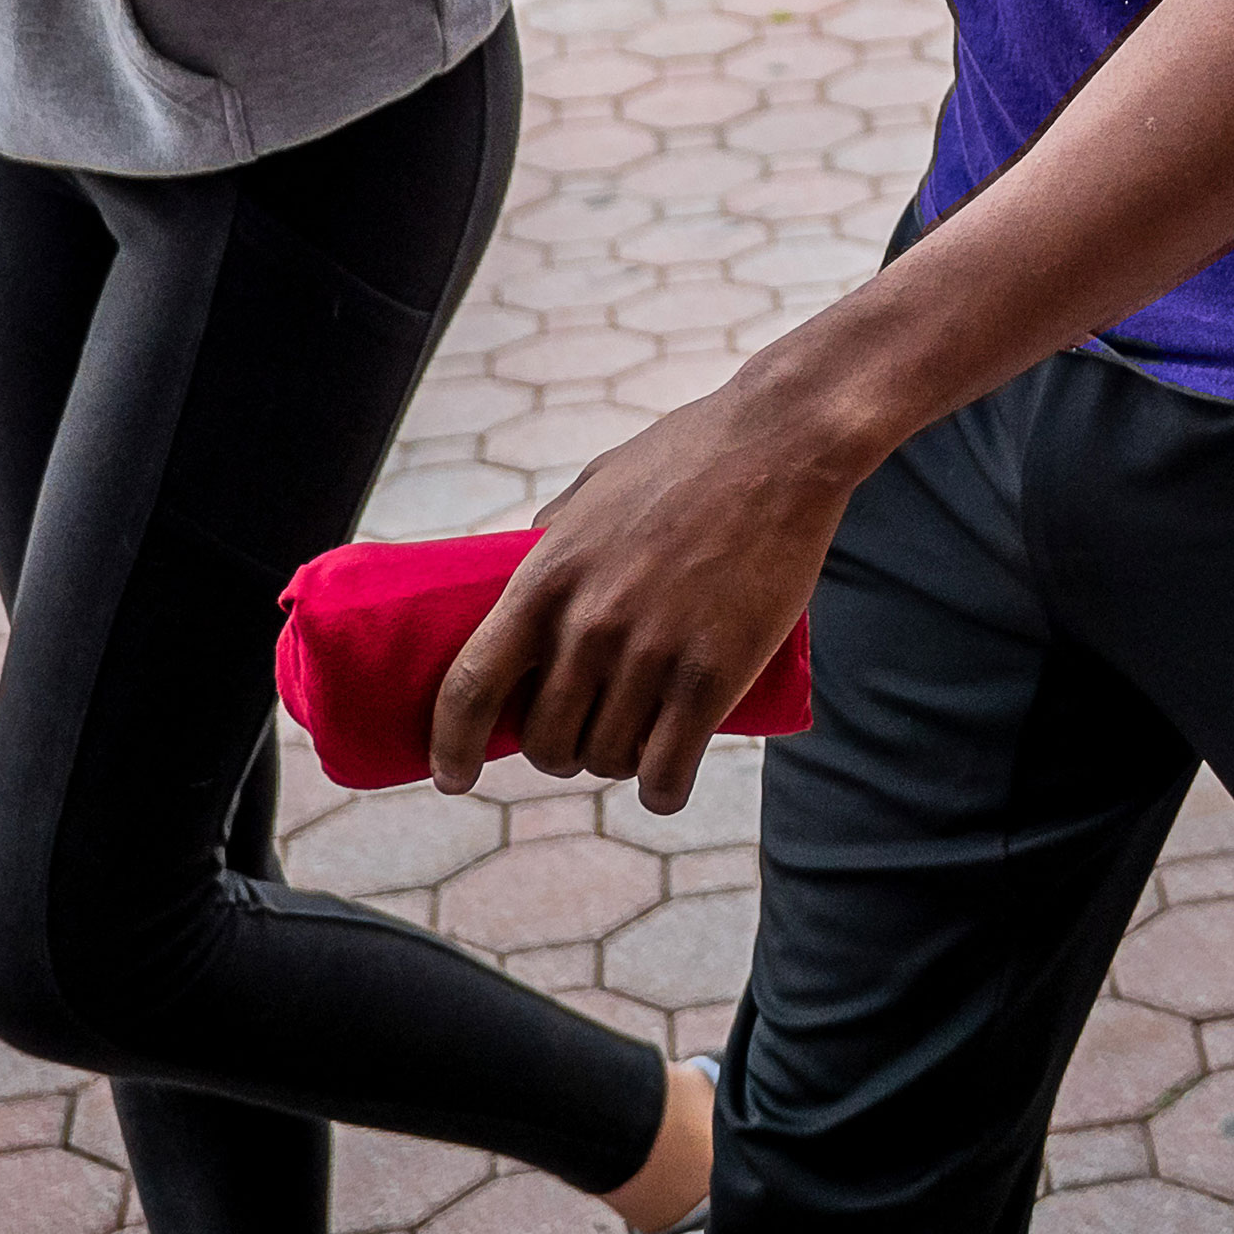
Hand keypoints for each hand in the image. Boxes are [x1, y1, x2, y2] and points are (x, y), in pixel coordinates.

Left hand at [430, 379, 854, 815]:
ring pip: (607, 759)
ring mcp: (651, 652)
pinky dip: (661, 789)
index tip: (452, 777)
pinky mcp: (713, 673)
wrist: (782, 444)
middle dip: (558, 753)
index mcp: (545, 576)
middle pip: (544, 742)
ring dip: (616, 763)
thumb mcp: (596, 486)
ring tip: (637, 743)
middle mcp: (588, 623)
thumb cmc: (689, 454)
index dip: (451, 745)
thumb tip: (524, 558)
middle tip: (582, 737)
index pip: (470, 687)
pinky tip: (666, 782)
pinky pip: (667, 771)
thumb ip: (555, 532)